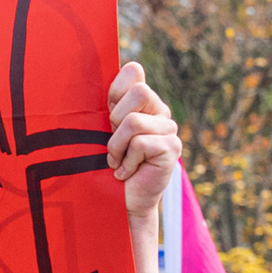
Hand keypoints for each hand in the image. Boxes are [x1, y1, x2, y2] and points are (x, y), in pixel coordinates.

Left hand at [107, 63, 180, 223]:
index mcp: (142, 101)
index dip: (115, 91)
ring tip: (116, 162)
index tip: (107, 115)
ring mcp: (169, 129)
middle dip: (116, 120)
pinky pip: (141, 143)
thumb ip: (105, 104)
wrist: (118, 201)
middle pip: (139, 91)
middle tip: (112, 143)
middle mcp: (160, 111)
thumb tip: (99, 70)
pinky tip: (127, 172)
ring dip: (117, 146)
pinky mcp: (172, 147)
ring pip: (134, 121)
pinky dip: (127, 161)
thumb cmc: (103, 164)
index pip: (134, 71)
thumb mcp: (99, 130)